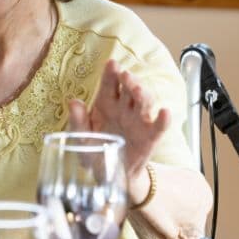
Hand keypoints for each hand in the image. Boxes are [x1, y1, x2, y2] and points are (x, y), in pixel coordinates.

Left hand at [67, 59, 168, 181]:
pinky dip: (164, 120)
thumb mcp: (80, 136)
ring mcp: (138, 121)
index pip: (109, 83)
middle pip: (129, 89)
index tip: (111, 64)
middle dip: (129, 80)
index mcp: (105, 102)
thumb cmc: (92, 150)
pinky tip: (165, 112)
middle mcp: (123, 108)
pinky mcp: (149, 137)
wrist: (106, 174)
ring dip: (143, 94)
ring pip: (144, 102)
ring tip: (138, 89)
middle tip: (125, 75)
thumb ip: (77, 120)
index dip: (110, 73)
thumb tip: (73, 102)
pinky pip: (158, 127)